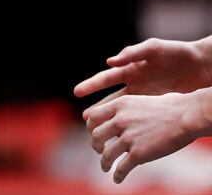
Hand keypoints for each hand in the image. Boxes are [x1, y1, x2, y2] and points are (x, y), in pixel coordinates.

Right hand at [75, 38, 211, 119]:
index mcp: (131, 69)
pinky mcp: (158, 106)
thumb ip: (132, 53)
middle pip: (111, 98)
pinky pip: (141, 118)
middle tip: (84, 118)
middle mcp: (135, 84)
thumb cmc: (176, 53)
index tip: (77, 92)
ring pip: (124, 111)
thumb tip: (109, 62)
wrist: (201, 65)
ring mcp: (146, 96)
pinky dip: (132, 125)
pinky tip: (126, 134)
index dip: (91, 85)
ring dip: (112, 120)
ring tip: (101, 130)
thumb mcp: (153, 48)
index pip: (106, 78)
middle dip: (97, 107)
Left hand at [85, 91, 205, 182]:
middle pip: (96, 135)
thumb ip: (129, 109)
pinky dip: (118, 175)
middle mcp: (120, 120)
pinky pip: (122, 167)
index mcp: (119, 105)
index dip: (91, 126)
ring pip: (107, 154)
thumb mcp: (142, 100)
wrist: (187, 116)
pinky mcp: (139, 153)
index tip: (94, 132)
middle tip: (99, 150)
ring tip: (105, 167)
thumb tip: (127, 113)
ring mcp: (128, 137)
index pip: (93, 116)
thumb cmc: (171, 106)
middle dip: (95, 145)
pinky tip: (117, 178)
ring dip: (104, 162)